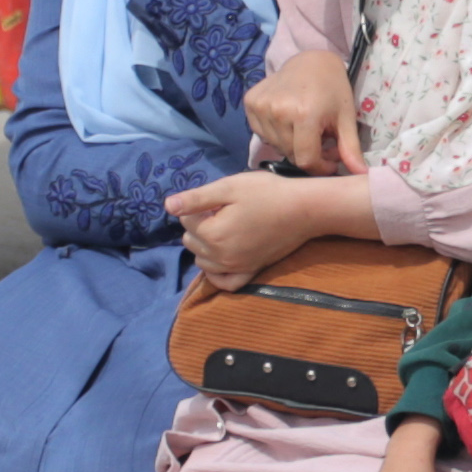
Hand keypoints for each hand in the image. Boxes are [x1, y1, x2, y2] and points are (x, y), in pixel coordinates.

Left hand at [168, 169, 333, 286]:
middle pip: (190, 241)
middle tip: (225, 211)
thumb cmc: (267, 193)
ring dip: (206, 245)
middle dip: (200, 225)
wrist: (304, 209)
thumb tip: (167, 206)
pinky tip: (219, 260)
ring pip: (202, 260)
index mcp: (212, 234)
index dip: (200, 205)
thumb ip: (196, 198)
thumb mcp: (229, 187)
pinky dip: (217, 274)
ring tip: (226, 228)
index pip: (185, 220)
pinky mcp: (250, 271)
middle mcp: (220, 256)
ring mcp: (236, 267)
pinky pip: (225, 283)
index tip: (220, 199)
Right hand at [245, 43, 359, 173]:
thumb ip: (350, 148)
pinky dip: (277, 134)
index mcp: (304, 114)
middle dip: (309, 155)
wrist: (311, 60)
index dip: (320, 167)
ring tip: (307, 130)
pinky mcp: (250, 102)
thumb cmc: (333, 88)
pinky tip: (289, 121)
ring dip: (292, 145)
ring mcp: (260, 106)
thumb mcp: (346, 118)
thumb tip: (362, 175)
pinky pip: (262, 133)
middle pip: (291, 154)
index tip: (331, 161)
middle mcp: (278, 111)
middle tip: (322, 141)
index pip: (306, 160)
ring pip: (276, 146)